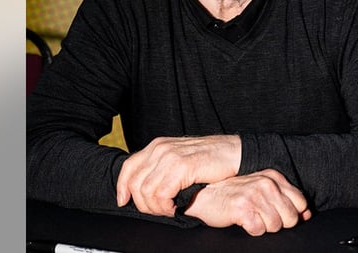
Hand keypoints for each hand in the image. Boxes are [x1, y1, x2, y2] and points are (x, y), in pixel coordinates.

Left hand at [116, 135, 240, 215]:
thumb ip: (161, 168)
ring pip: (146, 191)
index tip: (124, 202)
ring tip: (170, 209)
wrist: (235, 154)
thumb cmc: (210, 161)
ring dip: (156, 207)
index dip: (122, 187)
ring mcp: (170, 156)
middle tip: (160, 210)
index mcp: (157, 146)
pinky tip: (176, 208)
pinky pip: (162, 194)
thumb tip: (143, 189)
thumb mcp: (180, 160)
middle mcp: (160, 148)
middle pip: (134, 183)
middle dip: (143, 204)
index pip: (128, 167)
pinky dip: (166, 206)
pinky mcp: (183, 166)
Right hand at [183, 169, 312, 235]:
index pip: (301, 202)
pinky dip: (252, 229)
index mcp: (273, 177)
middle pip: (291, 217)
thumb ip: (286, 199)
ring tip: (252, 217)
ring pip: (276, 226)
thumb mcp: (262, 189)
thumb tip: (307, 214)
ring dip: (264, 226)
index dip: (293, 214)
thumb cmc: (235, 194)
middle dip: (279, 223)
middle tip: (262, 216)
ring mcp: (254, 195)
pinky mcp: (242, 209)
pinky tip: (244, 220)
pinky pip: (259, 230)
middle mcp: (266, 184)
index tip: (280, 214)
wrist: (205, 195)